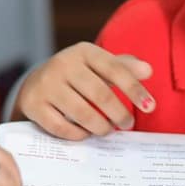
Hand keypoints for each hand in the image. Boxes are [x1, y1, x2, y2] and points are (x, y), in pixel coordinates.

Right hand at [14, 42, 154, 139]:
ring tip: (108, 130)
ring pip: (81, 113)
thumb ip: (123, 67)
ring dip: (101, 127)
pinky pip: (61, 127)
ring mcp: (47, 84)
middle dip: (119, 114)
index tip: (150, 107)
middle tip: (128, 124)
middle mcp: (63, 64)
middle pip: (100, 94)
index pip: (115, 69)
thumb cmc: (78, 75)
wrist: (36, 82)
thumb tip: (148, 70)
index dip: (135, 89)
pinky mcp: (34, 104)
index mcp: (84, 51)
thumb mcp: (98, 65)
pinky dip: (78, 134)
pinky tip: (86, 134)